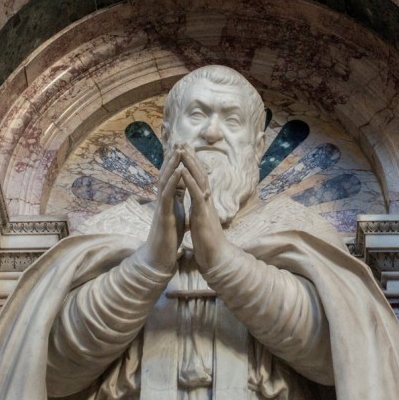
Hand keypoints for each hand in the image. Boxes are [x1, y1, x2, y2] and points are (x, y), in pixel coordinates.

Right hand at [138, 144, 184, 271]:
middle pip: (167, 174)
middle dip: (173, 158)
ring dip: (172, 164)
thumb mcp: (178, 216)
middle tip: (178, 141)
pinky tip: (178, 170)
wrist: (160, 257)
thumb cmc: (169, 238)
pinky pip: (167, 194)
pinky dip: (173, 181)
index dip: (177, 163)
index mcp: (170, 200)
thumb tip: (185, 198)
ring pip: (165, 180)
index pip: (174, 177)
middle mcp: (164, 199)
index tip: (183, 148)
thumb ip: (179, 205)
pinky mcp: (164, 213)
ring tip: (178, 150)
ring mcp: (162, 205)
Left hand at [180, 144, 233, 270]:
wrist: (216, 257)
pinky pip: (196, 194)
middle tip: (183, 142)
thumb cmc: (208, 240)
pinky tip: (183, 170)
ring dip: (190, 163)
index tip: (183, 150)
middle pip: (200, 173)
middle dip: (191, 157)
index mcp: (204, 201)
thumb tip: (199, 200)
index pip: (198, 178)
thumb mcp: (201, 219)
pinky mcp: (203, 213)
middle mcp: (207, 199)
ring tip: (182, 150)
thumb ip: (200, 207)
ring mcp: (206, 205)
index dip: (191, 163)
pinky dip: (189, 181)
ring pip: (199, 179)